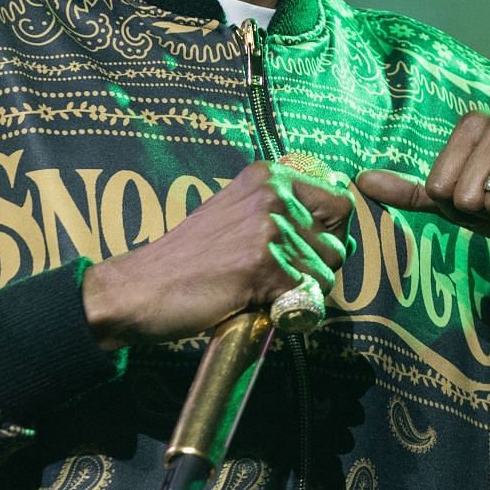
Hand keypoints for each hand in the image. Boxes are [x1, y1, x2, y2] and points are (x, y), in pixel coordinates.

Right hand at [81, 159, 352, 348]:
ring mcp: (269, 230)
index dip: (333, 234)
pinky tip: (258, 305)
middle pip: (337, 242)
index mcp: (268, 176)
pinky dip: (291, 312)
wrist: (141, 288)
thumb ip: (288, 218)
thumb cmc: (190, 260)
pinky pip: (308, 298)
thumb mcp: (239, 217)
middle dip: (318, 268)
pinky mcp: (264, 267)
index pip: (340, 202)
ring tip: (260, 290)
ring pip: (326, 274)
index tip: (308, 251)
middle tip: (278, 278)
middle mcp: (273, 195)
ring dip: (301, 292)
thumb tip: (349, 241)